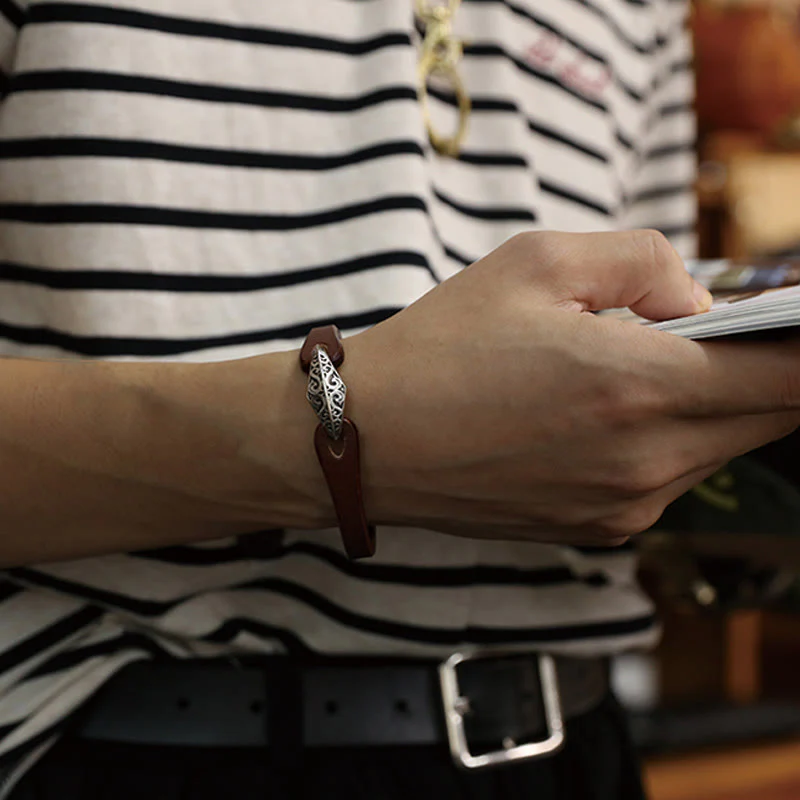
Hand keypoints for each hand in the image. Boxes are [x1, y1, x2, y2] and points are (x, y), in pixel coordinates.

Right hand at [343, 230, 799, 544]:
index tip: (791, 322)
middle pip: (767, 417)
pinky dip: (663, 441)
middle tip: (709, 330)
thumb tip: (698, 305)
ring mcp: (624, 507)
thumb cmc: (442, 346)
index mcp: (636, 387)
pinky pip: (668, 479)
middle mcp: (643, 463)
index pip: (790, 378)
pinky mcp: (599, 531)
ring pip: (718, 449)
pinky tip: (598, 414)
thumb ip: (648, 262)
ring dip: (705, 404)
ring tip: (633, 367)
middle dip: (760, 368)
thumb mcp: (538, 260)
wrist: (370, 438)